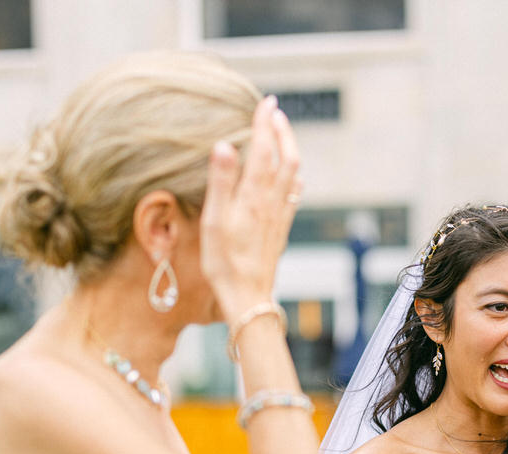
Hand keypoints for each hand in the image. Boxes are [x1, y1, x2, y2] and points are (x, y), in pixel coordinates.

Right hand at [199, 95, 302, 315]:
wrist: (248, 296)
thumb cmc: (225, 262)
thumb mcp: (214, 220)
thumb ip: (220, 181)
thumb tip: (225, 145)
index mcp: (254, 196)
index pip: (264, 150)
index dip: (265, 124)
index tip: (265, 102)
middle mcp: (272, 202)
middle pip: (285, 158)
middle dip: (281, 131)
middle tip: (274, 110)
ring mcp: (279, 216)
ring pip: (292, 174)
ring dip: (289, 149)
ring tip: (282, 133)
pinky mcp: (281, 230)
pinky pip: (293, 196)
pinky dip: (293, 177)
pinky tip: (293, 176)